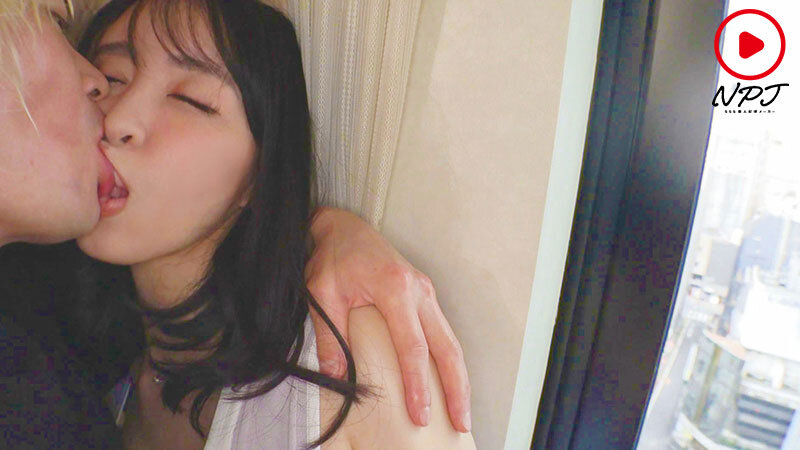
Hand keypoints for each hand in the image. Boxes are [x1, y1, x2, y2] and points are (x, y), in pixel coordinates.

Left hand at [305, 207, 470, 432]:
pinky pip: (443, 333)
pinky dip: (450, 362)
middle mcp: (419, 290)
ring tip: (461, 412)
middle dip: (456, 388)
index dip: (417, 383)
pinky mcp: (426, 296)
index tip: (420, 413)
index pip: (412, 346)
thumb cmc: (333, 259)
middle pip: (447, 346)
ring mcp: (427, 292)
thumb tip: (337, 378)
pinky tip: (450, 385)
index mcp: (395, 287)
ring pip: (451, 341)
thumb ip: (330, 336)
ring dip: (459, 377)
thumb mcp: (321, 294)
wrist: (344, 228)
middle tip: (460, 422)